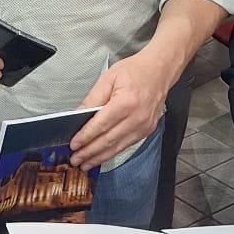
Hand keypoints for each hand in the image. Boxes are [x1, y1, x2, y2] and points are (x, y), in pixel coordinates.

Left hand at [70, 48, 175, 169]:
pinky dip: (112, 152)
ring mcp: (144, 126)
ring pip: (117, 147)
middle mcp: (137, 117)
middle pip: (108, 140)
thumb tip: (77, 116)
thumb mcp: (108, 79)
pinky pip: (126, 145)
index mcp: (126, 102)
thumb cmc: (136, 71)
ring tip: (85, 163)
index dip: (85, 137)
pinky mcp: (147, 130)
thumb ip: (92, 99)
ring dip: (100, 157)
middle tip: (75, 159)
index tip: (74, 145)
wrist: (160, 70)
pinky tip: (101, 156)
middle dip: (89, 152)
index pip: (101, 125)